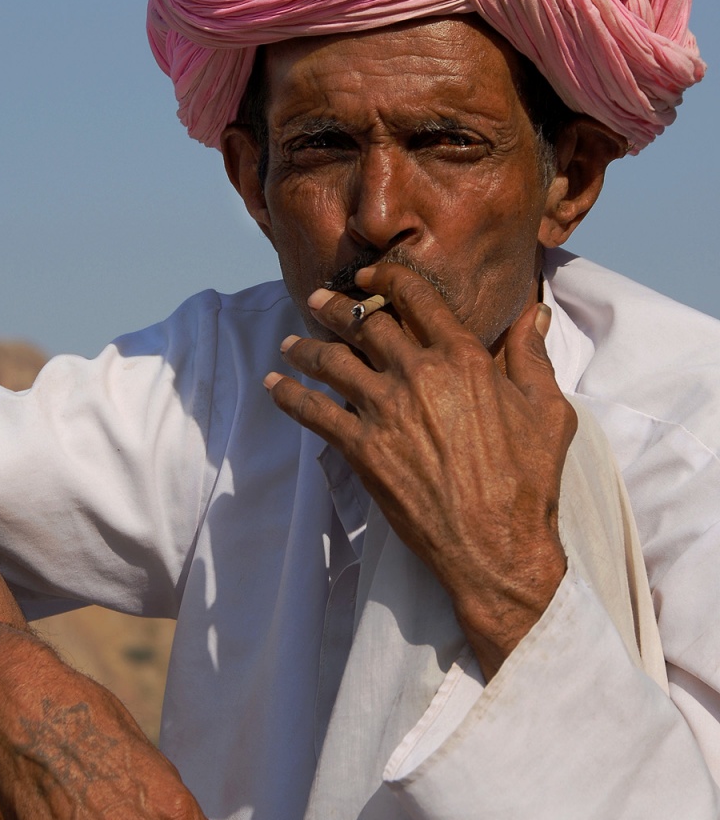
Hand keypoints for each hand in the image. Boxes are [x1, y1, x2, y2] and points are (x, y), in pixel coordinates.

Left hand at [264, 263, 574, 678]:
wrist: (496, 544)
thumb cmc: (527, 480)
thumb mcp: (546, 410)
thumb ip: (532, 355)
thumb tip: (536, 312)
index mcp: (463, 357)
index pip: (416, 299)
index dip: (387, 279)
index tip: (369, 275)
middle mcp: (419, 373)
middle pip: (365, 323)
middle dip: (336, 306)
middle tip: (318, 300)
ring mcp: (385, 410)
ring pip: (332, 361)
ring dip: (305, 347)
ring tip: (290, 342)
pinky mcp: (361, 447)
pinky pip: (313, 411)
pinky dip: (288, 395)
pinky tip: (274, 385)